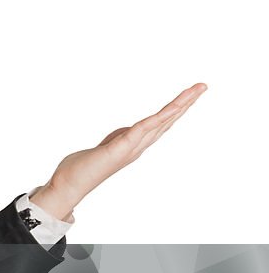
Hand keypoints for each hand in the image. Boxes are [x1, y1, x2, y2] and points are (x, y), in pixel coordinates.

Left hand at [31, 82, 207, 219]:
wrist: (68, 186)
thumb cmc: (82, 169)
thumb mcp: (105, 146)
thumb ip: (119, 139)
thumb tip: (127, 133)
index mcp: (134, 144)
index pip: (160, 124)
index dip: (175, 110)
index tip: (190, 95)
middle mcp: (137, 146)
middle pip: (167, 121)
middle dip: (185, 103)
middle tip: (203, 86)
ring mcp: (131, 147)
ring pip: (161, 122)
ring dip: (180, 105)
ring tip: (196, 90)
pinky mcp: (120, 148)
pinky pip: (143, 129)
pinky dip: (159, 118)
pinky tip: (172, 107)